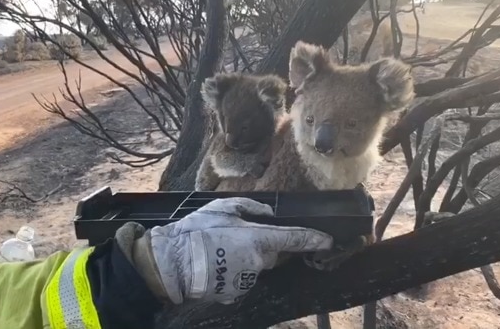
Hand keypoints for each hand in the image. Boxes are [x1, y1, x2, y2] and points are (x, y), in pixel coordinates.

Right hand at [148, 197, 332, 304]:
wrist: (172, 264)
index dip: (314, 240)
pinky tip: (216, 263)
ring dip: (245, 258)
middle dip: (262, 244)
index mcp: (259, 239)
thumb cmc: (196, 233)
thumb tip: (268, 213)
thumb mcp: (223, 207)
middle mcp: (258, 263)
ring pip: (256, 267)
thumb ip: (250, 207)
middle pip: (272, 253)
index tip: (327, 241)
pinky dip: (234, 271)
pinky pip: (241, 279)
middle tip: (236, 236)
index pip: (296, 239)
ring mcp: (247, 280)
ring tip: (220, 250)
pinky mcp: (235, 293)